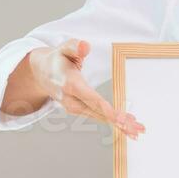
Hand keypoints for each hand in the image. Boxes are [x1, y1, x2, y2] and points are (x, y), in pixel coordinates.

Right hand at [29, 38, 144, 139]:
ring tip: (138, 131)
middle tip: (137, 129)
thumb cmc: (57, 59)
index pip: (91, 99)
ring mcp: (74, 108)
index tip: (121, 119)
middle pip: (99, 112)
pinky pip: (98, 117)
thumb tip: (85, 46)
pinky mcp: (79, 110)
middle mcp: (71, 100)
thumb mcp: (63, 48)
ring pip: (100, 117)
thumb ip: (75, 46)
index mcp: (70, 84)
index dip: (107, 110)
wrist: (41, 73)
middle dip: (119, 122)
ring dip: (119, 125)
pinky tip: (127, 128)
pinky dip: (113, 123)